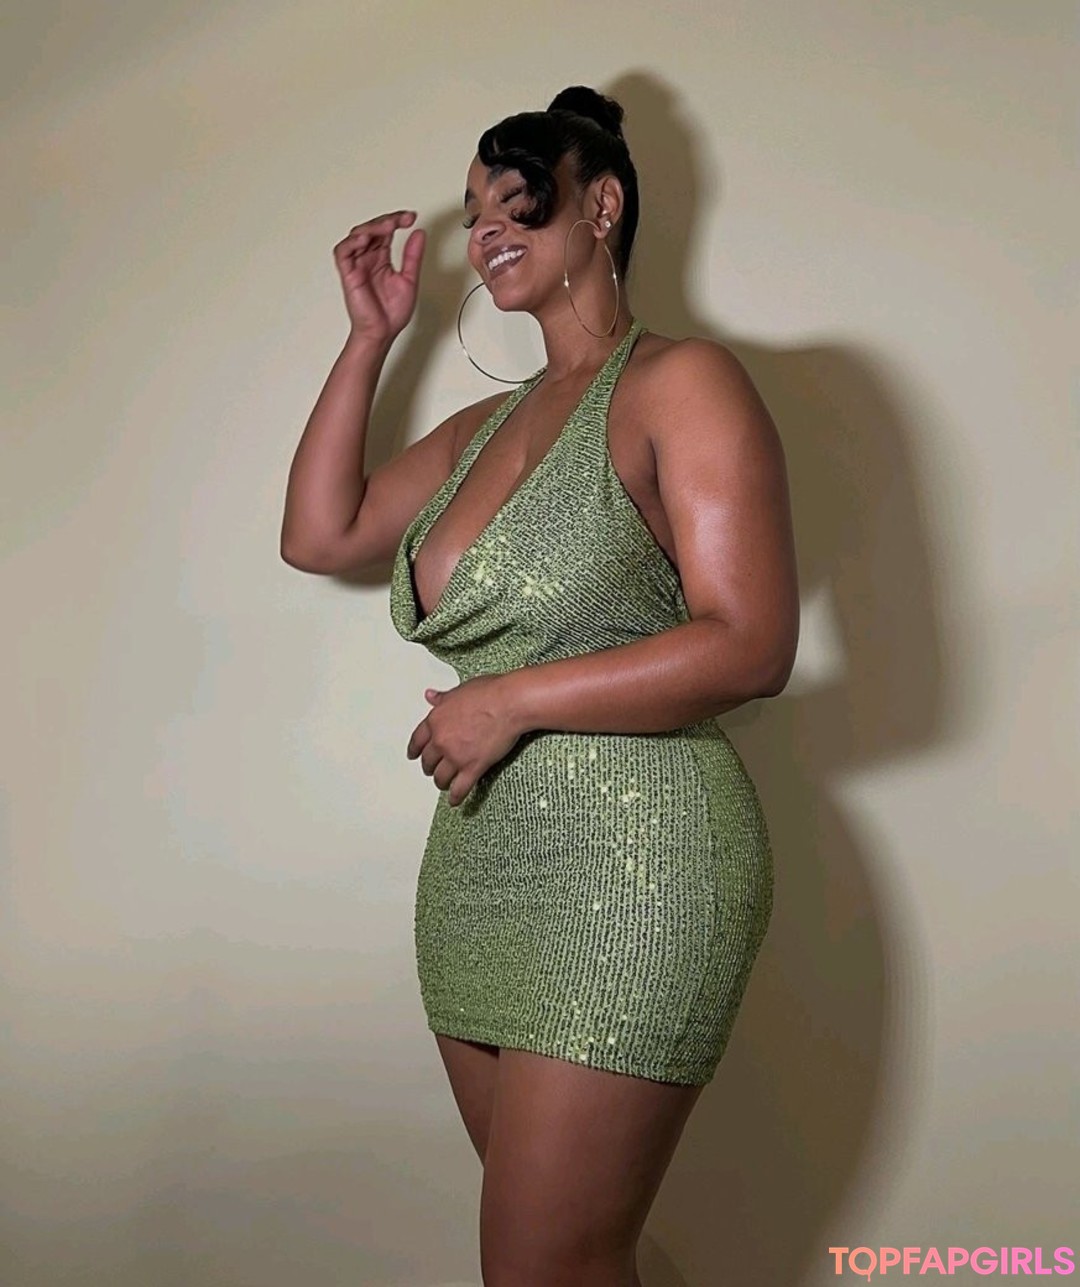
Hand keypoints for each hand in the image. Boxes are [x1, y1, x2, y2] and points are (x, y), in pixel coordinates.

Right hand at [332, 210, 424, 344]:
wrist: (382, 333)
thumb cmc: (391, 313)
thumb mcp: (409, 279)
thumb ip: (413, 256)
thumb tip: (419, 234)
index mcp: (382, 258)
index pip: (386, 231)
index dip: (397, 220)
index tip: (412, 217)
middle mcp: (368, 258)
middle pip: (372, 228)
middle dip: (387, 220)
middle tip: (402, 219)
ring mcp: (357, 264)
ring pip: (358, 235)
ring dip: (372, 227)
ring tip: (388, 226)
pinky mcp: (348, 273)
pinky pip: (343, 251)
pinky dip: (352, 242)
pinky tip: (366, 239)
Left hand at [406, 675, 523, 806]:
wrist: (509, 703)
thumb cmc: (490, 693)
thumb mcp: (460, 690)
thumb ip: (443, 698)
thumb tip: (431, 696)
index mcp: (436, 720)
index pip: (417, 740)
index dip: (414, 750)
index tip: (414, 755)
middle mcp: (441, 739)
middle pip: (428, 761)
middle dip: (430, 767)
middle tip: (433, 770)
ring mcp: (456, 755)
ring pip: (440, 777)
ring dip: (441, 782)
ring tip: (445, 784)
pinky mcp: (473, 767)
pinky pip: (460, 788)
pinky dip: (456, 797)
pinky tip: (455, 801)